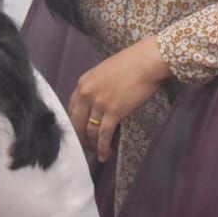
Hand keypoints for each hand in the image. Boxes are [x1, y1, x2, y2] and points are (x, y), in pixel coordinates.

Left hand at [67, 36, 171, 162]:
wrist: (147, 62)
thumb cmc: (131, 63)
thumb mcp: (105, 72)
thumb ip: (97, 86)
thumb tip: (98, 102)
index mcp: (83, 83)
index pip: (71, 108)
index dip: (75, 124)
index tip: (79, 132)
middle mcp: (86, 93)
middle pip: (76, 122)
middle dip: (80, 138)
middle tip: (86, 147)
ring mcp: (99, 103)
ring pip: (89, 130)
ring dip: (93, 145)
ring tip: (98, 153)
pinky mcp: (113, 111)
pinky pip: (104, 134)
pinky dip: (103, 147)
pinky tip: (105, 154)